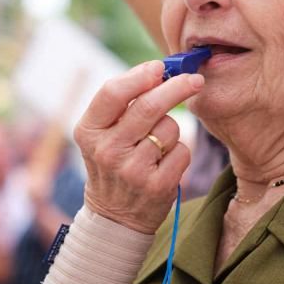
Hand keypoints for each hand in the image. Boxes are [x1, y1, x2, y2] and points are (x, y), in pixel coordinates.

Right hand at [74, 61, 201, 233]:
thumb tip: (159, 71)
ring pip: (170, 128)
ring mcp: (132, 170)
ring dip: (172, 129)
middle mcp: (107, 150)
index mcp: (89, 131)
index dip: (140, 75)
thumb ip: (123, 104)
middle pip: (149, 106)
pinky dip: (179, 152)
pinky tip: (164, 163)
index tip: (160, 66)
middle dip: (177, 87)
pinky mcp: (157, 186)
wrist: (114, 216)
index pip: (113, 92)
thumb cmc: (113, 161)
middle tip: (194, 79)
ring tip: (157, 144)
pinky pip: (182, 151)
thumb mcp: (102, 134)